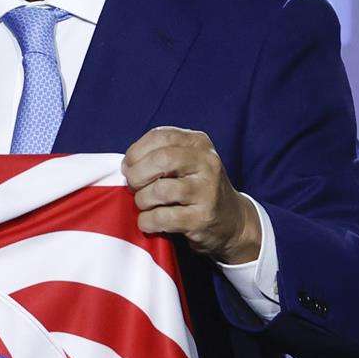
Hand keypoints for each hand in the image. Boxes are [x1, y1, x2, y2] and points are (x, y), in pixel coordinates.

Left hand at [122, 126, 260, 264]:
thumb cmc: (195, 188)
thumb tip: (127, 165)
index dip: (136, 152)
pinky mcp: (202, 218)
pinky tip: (150, 221)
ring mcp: (207, 191)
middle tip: (133, 186)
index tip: (128, 166)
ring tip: (145, 205)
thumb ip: (159, 155)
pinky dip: (147, 221)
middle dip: (137, 174)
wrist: (230, 220)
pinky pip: (162, 218)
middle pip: (161, 160)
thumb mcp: (185, 162)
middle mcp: (207, 163)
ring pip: (160, 190)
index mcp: (199, 143)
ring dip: (142, 200)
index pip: (160, 136)